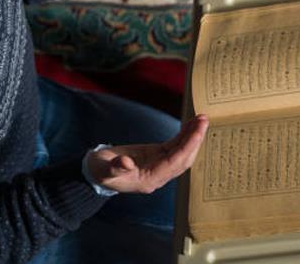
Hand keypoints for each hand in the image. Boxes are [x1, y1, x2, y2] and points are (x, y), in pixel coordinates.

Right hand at [86, 114, 208, 193]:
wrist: (96, 173)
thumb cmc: (100, 171)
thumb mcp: (103, 169)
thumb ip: (115, 167)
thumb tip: (126, 163)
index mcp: (149, 180)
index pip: (174, 162)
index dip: (187, 146)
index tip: (197, 131)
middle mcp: (158, 175)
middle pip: (183, 159)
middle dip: (195, 140)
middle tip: (204, 120)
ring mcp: (159, 166)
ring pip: (182, 152)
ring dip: (192, 137)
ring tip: (201, 119)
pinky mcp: (156, 156)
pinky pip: (174, 146)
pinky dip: (184, 136)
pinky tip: (190, 124)